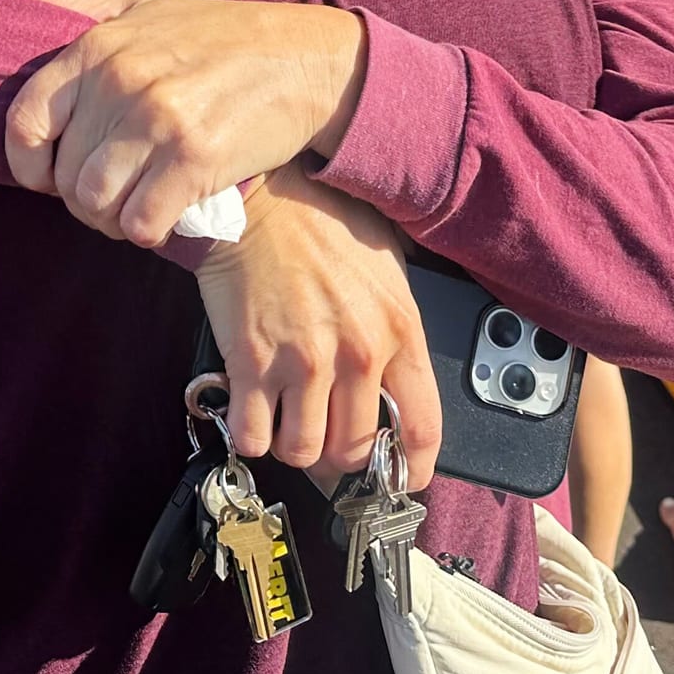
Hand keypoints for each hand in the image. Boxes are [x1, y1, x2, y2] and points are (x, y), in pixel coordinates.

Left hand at [4, 0, 368, 246]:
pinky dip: (149, 231)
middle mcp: (121, 80)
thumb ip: (79, 13)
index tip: (49, 177)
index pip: (25, 122)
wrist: (306, 59)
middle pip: (65, 177)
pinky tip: (167, 217)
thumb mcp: (144, 7)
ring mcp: (158, 119)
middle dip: (83, 201)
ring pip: (97, 206)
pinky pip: (142, 223)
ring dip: (112, 221)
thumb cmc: (220, 36)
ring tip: (134, 210)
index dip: (27, 165)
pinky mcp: (197, 158)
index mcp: (98, 47)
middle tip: (113, 196)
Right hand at [195, 162, 440, 481]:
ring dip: (294, 445)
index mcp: (399, 330)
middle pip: (353, 450)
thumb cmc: (319, 222)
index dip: (411, 467)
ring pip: (303, 450)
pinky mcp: (251, 360)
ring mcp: (302, 360)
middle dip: (339, 455)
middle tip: (325, 436)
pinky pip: (253, 434)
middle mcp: (356, 353)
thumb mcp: (387, 263)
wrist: (258, 197)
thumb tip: (402, 375)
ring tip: (288, 420)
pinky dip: (251, 434)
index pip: (422, 427)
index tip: (401, 476)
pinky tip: (253, 411)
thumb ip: (399, 323)